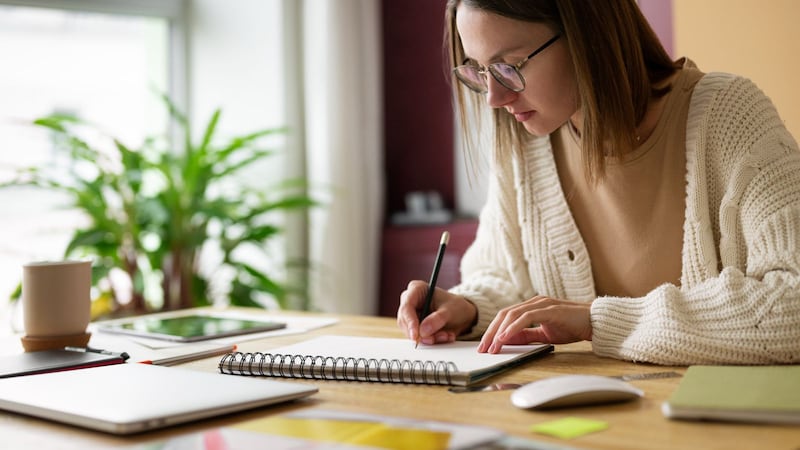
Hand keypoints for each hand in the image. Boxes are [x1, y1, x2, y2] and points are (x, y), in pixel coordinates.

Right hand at [396, 280, 476, 344]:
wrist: (462, 315)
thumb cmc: (455, 306)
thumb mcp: (450, 311)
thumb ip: (437, 319)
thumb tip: (423, 331)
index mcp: (416, 289)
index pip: (407, 306)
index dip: (410, 321)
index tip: (417, 334)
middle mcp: (410, 302)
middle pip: (405, 321)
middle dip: (421, 333)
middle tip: (434, 339)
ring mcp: (411, 315)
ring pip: (411, 332)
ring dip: (429, 338)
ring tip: (446, 335)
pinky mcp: (415, 327)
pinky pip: (418, 338)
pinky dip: (432, 340)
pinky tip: (444, 336)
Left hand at [477, 296, 591, 353]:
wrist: (595, 322)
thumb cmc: (572, 326)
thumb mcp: (545, 334)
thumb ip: (527, 336)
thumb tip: (507, 341)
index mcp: (532, 307)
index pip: (506, 317)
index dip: (493, 330)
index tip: (485, 346)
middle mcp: (534, 302)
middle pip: (504, 315)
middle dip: (491, 332)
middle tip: (483, 348)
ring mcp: (541, 304)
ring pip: (512, 315)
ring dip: (499, 331)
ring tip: (492, 346)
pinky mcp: (549, 309)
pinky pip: (526, 317)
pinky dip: (513, 327)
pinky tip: (505, 337)